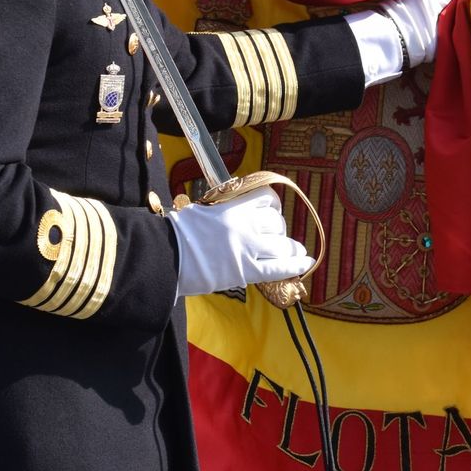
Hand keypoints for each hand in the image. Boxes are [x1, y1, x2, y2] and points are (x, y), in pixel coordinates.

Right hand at [169, 186, 312, 297]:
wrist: (164, 255)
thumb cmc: (177, 233)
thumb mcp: (203, 211)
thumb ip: (225, 210)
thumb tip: (239, 212)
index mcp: (232, 207)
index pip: (266, 199)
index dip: (274, 206)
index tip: (273, 213)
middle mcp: (244, 225)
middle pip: (277, 223)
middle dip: (280, 231)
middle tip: (277, 239)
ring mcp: (246, 248)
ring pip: (282, 245)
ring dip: (292, 249)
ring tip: (296, 253)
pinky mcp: (245, 271)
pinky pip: (278, 268)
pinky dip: (294, 266)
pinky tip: (305, 263)